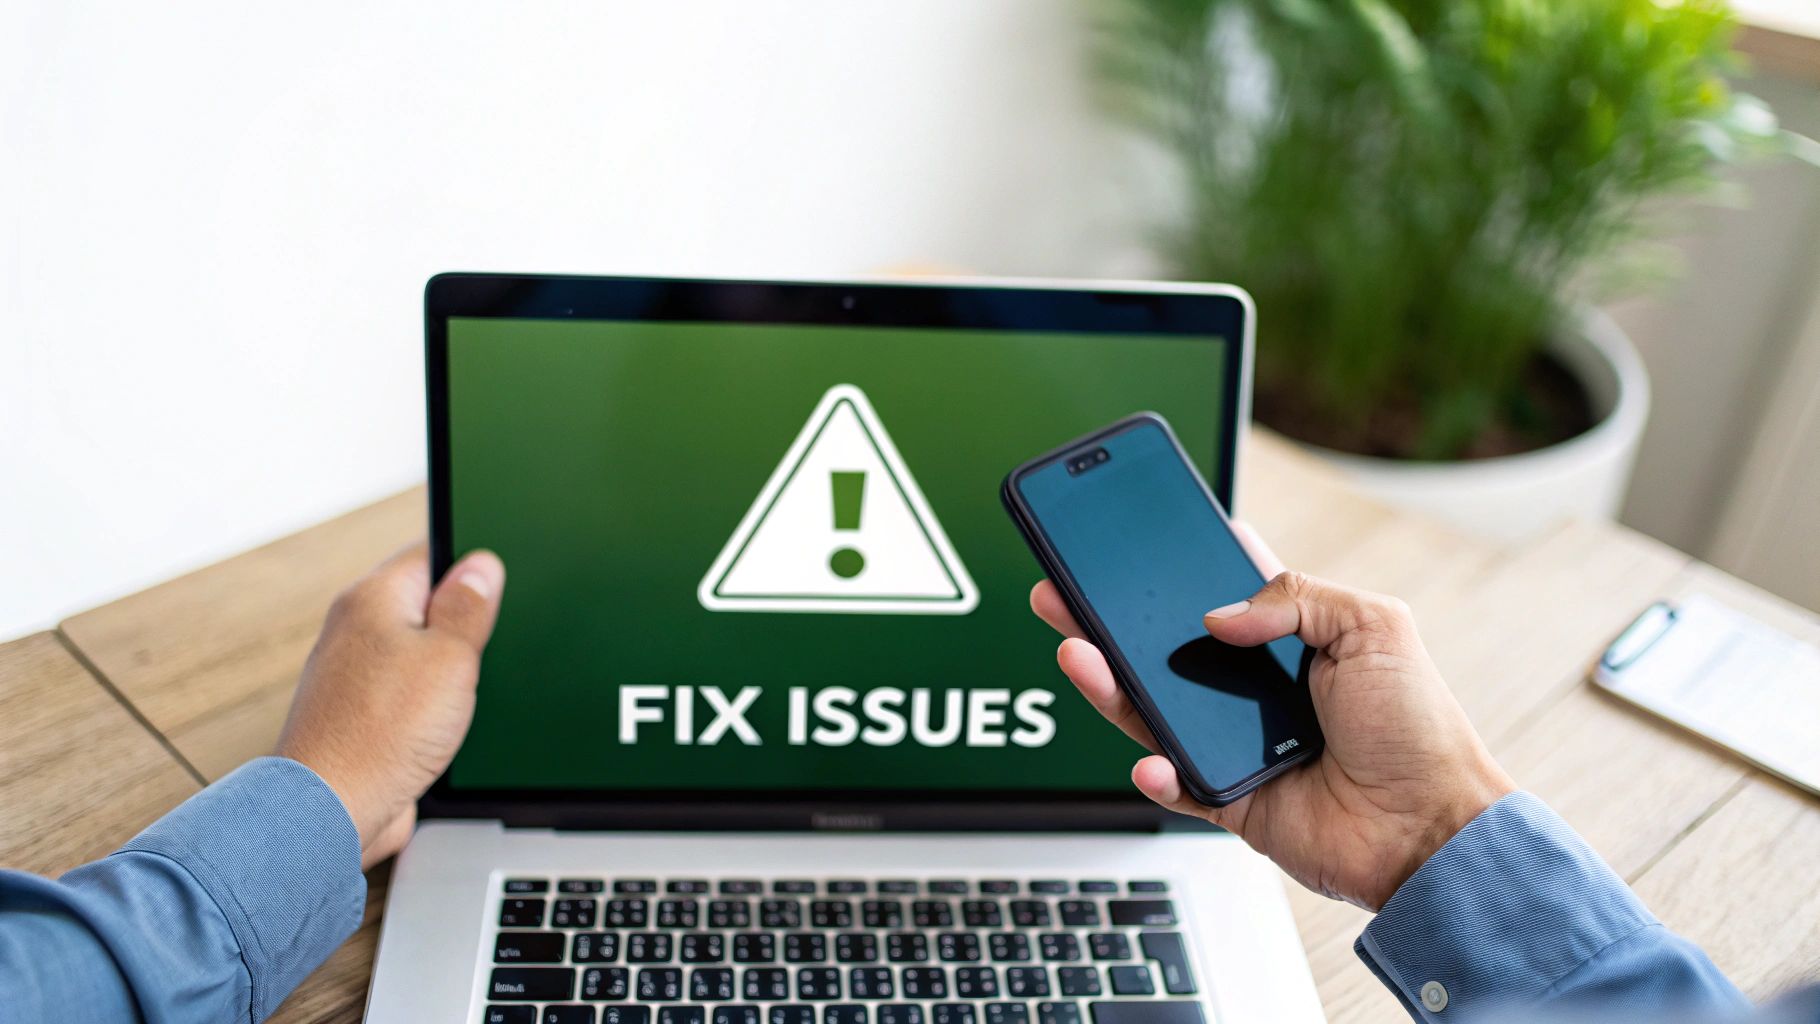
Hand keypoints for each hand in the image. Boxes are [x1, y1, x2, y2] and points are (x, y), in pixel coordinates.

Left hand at [277, 543, 504, 868]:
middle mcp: (356, 629)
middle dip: (465, 623)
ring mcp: (356, 672)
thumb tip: (481, 566)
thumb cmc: (381, 736)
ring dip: (450, 669)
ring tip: (466, 691)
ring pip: (420, 650)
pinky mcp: (363, 713)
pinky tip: (449, 723)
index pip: (431, 552)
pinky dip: (433, 702)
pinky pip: (409, 690)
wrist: (332, 812)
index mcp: (372, 597)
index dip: (473, 564)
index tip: (502, 584)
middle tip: (489, 645)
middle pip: (426, 602)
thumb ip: (469, 607)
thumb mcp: (450, 658)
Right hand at [1030, 524, 1513, 910]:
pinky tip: (1151, 758)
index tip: (1131, 540)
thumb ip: (1294, 597)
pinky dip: (1156, 772)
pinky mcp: (1230, 798)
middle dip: (1109, 620)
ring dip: (1109, 683)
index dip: (1178, 567)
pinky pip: (1174, 783)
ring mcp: (1238, 744)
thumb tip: (1216, 614)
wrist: (1432, 830)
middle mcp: (1256, 689)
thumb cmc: (1419, 729)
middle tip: (1064, 590)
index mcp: (1291, 640)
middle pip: (1164, 649)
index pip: (1220, 592)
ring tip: (1076, 651)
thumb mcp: (1373, 626)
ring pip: (1153, 710)